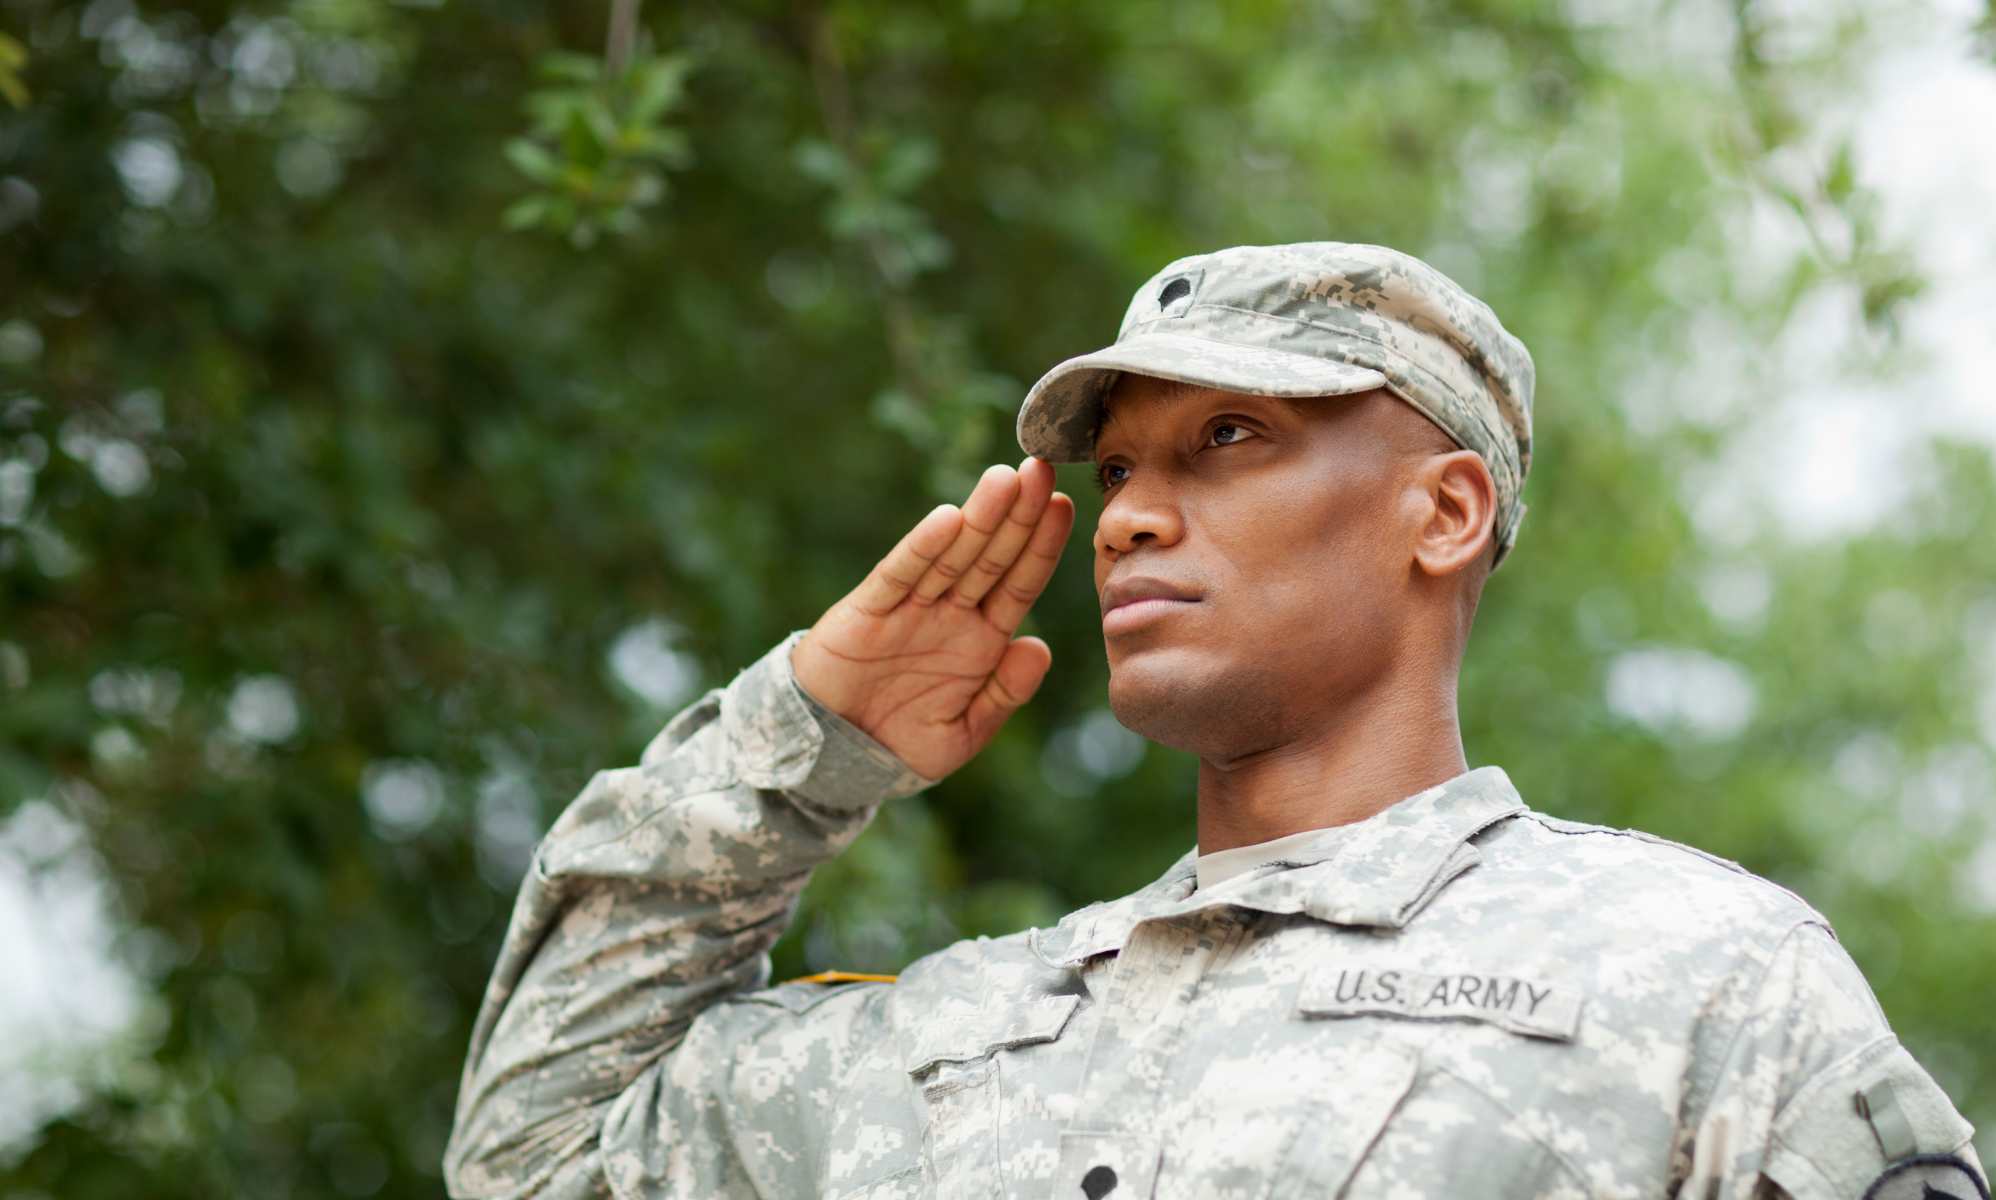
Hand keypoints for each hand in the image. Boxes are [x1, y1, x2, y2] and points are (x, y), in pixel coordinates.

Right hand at [792, 458, 1075, 780]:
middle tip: (1042, 470)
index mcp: (979, 640)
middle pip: (991, 556)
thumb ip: (1003, 694)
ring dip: (978, 517)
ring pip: (951, 556)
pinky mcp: (869, 610)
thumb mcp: (962, 732)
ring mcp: (910, 608)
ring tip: (1006, 478)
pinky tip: (948, 520)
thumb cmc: (900, 743)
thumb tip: (1040, 648)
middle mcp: (949, 614)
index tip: (1066, 506)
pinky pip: (900, 575)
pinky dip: (922, 548)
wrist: (833, 757)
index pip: (1018, 583)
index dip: (1042, 547)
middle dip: (1018, 514)